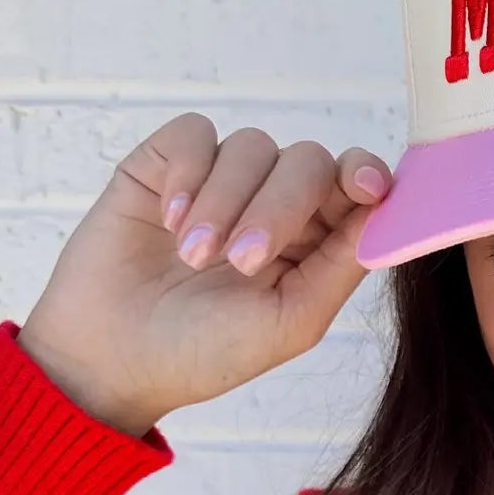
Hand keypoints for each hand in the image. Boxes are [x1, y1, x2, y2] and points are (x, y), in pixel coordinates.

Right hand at [17, 112, 392, 434]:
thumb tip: (384, 209)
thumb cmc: (204, 353)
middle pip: (306, 162)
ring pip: (251, 146)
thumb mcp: (290, 322)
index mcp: (313, 244)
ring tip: (193, 259)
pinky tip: (168, 222)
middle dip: (281, 206)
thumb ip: (342, 264)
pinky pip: (194, 134)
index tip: (363, 185)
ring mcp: (218, 182)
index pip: (353, 187)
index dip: (363, 176)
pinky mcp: (163, 165)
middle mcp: (272, 205)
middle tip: (242, 262)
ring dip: (225, 203)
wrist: (109, 360)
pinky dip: (187, 174)